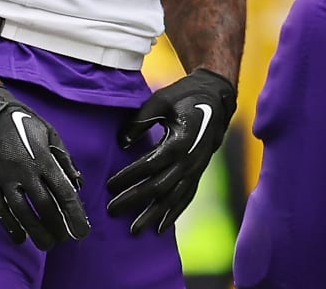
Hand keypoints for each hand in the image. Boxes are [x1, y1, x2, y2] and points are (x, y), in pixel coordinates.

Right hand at [0, 85, 90, 249]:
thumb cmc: (25, 122)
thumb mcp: (51, 133)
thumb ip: (64, 159)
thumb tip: (77, 184)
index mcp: (42, 158)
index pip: (63, 191)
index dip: (74, 214)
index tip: (82, 231)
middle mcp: (24, 170)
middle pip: (43, 206)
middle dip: (56, 226)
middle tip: (64, 240)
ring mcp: (4, 178)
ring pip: (21, 211)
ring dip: (35, 231)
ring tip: (46, 244)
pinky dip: (9, 225)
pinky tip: (19, 238)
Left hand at [106, 69, 236, 234]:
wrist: (216, 99)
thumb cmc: (185, 97)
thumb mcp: (160, 101)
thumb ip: (140, 121)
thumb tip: (121, 142)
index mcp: (180, 141)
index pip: (150, 165)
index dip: (129, 176)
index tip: (109, 184)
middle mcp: (190, 160)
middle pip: (159, 187)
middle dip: (134, 200)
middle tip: (112, 210)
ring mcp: (196, 169)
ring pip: (173, 198)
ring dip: (153, 215)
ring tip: (134, 230)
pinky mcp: (198, 173)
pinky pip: (186, 198)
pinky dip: (174, 214)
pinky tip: (161, 228)